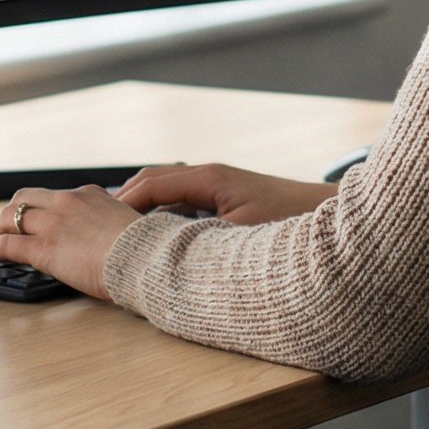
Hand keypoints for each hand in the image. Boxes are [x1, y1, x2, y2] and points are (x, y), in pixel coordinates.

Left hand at [0, 186, 137, 299]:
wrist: (145, 259)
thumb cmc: (144, 250)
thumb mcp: (127, 226)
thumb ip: (111, 225)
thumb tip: (108, 238)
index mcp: (90, 195)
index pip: (54, 197)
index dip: (39, 210)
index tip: (34, 221)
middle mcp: (67, 202)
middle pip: (24, 199)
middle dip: (9, 213)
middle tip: (3, 229)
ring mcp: (53, 223)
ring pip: (9, 218)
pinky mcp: (44, 248)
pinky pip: (6, 245)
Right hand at [113, 162, 337, 224]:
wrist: (330, 217)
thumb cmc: (291, 224)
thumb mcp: (238, 238)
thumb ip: (197, 240)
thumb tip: (161, 252)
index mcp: (209, 178)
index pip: (151, 184)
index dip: (122, 205)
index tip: (99, 226)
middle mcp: (211, 176)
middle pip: (153, 182)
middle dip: (125, 203)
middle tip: (99, 228)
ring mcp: (219, 187)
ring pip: (168, 192)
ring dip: (144, 210)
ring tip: (120, 235)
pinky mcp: (227, 200)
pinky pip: (184, 203)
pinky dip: (164, 216)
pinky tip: (158, 240)